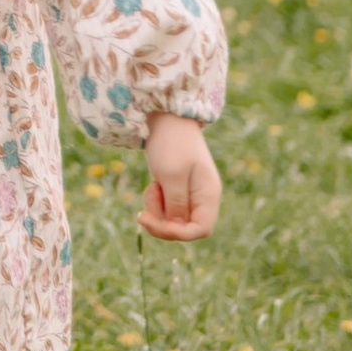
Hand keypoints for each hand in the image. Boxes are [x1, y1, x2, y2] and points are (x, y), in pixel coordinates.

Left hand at [136, 114, 219, 240]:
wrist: (165, 116)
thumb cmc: (171, 143)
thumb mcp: (171, 174)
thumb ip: (176, 203)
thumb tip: (176, 228)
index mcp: (208, 195)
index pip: (201, 229)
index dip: (180, 233)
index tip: (158, 225)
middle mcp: (202, 198)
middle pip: (185, 227)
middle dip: (163, 223)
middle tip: (142, 214)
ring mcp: (189, 193)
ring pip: (172, 218)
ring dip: (157, 209)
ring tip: (152, 187)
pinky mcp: (176, 188)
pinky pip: (165, 205)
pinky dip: (155, 200)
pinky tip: (153, 184)